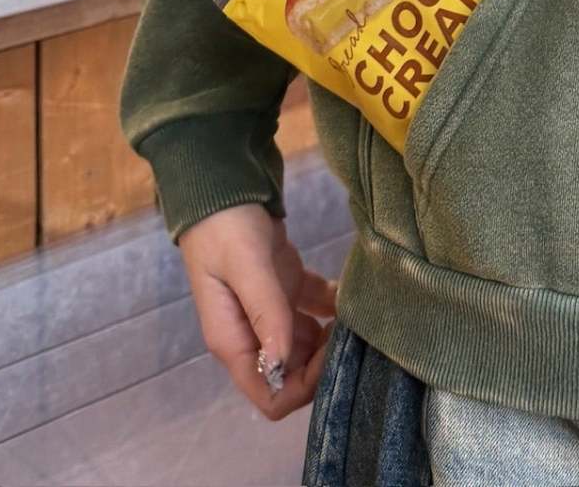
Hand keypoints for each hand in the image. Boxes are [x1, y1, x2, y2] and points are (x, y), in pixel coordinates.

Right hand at [180, 203, 337, 419]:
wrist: (220, 184)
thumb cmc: (225, 227)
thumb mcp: (246, 266)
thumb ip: (266, 312)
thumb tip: (283, 363)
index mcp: (233, 341)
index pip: (269, 395)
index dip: (302, 387)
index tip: (330, 354)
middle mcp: (251, 334)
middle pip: (293, 375)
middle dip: (323, 363)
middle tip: (352, 330)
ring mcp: (269, 311)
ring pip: (307, 346)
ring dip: (332, 337)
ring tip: (358, 313)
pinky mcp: (285, 287)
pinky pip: (314, 310)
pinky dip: (333, 306)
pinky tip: (351, 291)